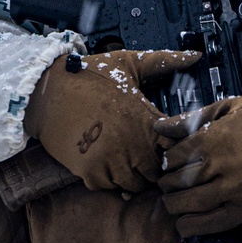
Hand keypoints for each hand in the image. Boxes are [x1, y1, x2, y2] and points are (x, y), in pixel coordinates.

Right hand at [25, 48, 199, 192]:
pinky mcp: (91, 172)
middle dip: (151, 166)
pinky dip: (107, 179)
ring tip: (121, 157)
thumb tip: (195, 55)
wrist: (46, 89)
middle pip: (157, 174)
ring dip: (130, 175)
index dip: (170, 150)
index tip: (160, 144)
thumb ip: (165, 62)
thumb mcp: (130, 63)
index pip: (175, 151)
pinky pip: (108, 187)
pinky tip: (103, 160)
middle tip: (139, 154)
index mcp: (148, 121)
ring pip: (134, 185)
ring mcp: (113, 161)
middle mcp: (135, 145)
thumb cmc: (89, 74)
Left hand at [155, 81, 241, 235]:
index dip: (166, 163)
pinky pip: (216, 222)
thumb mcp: (227, 108)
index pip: (174, 158)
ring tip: (173, 205)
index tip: (168, 165)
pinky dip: (195, 227)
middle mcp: (221, 165)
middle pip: (179, 183)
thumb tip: (158, 126)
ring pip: (192, 205)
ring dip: (176, 208)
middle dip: (167, 186)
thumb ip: (190, 120)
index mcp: (213, 138)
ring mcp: (235, 188)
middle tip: (167, 186)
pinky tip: (185, 225)